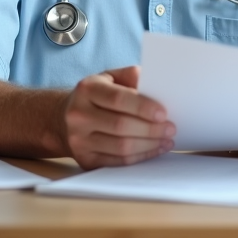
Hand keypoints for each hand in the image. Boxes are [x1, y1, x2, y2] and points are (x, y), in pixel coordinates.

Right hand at [60, 66, 175, 168]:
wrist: (66, 117)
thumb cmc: (98, 95)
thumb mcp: (111, 77)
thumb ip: (132, 76)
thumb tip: (157, 82)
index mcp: (87, 89)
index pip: (118, 99)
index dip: (143, 107)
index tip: (164, 113)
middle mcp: (78, 115)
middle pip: (121, 126)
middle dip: (151, 129)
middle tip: (171, 128)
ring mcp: (78, 140)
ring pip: (120, 147)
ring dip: (149, 145)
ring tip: (167, 140)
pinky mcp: (84, 159)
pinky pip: (117, 162)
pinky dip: (140, 157)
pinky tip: (154, 150)